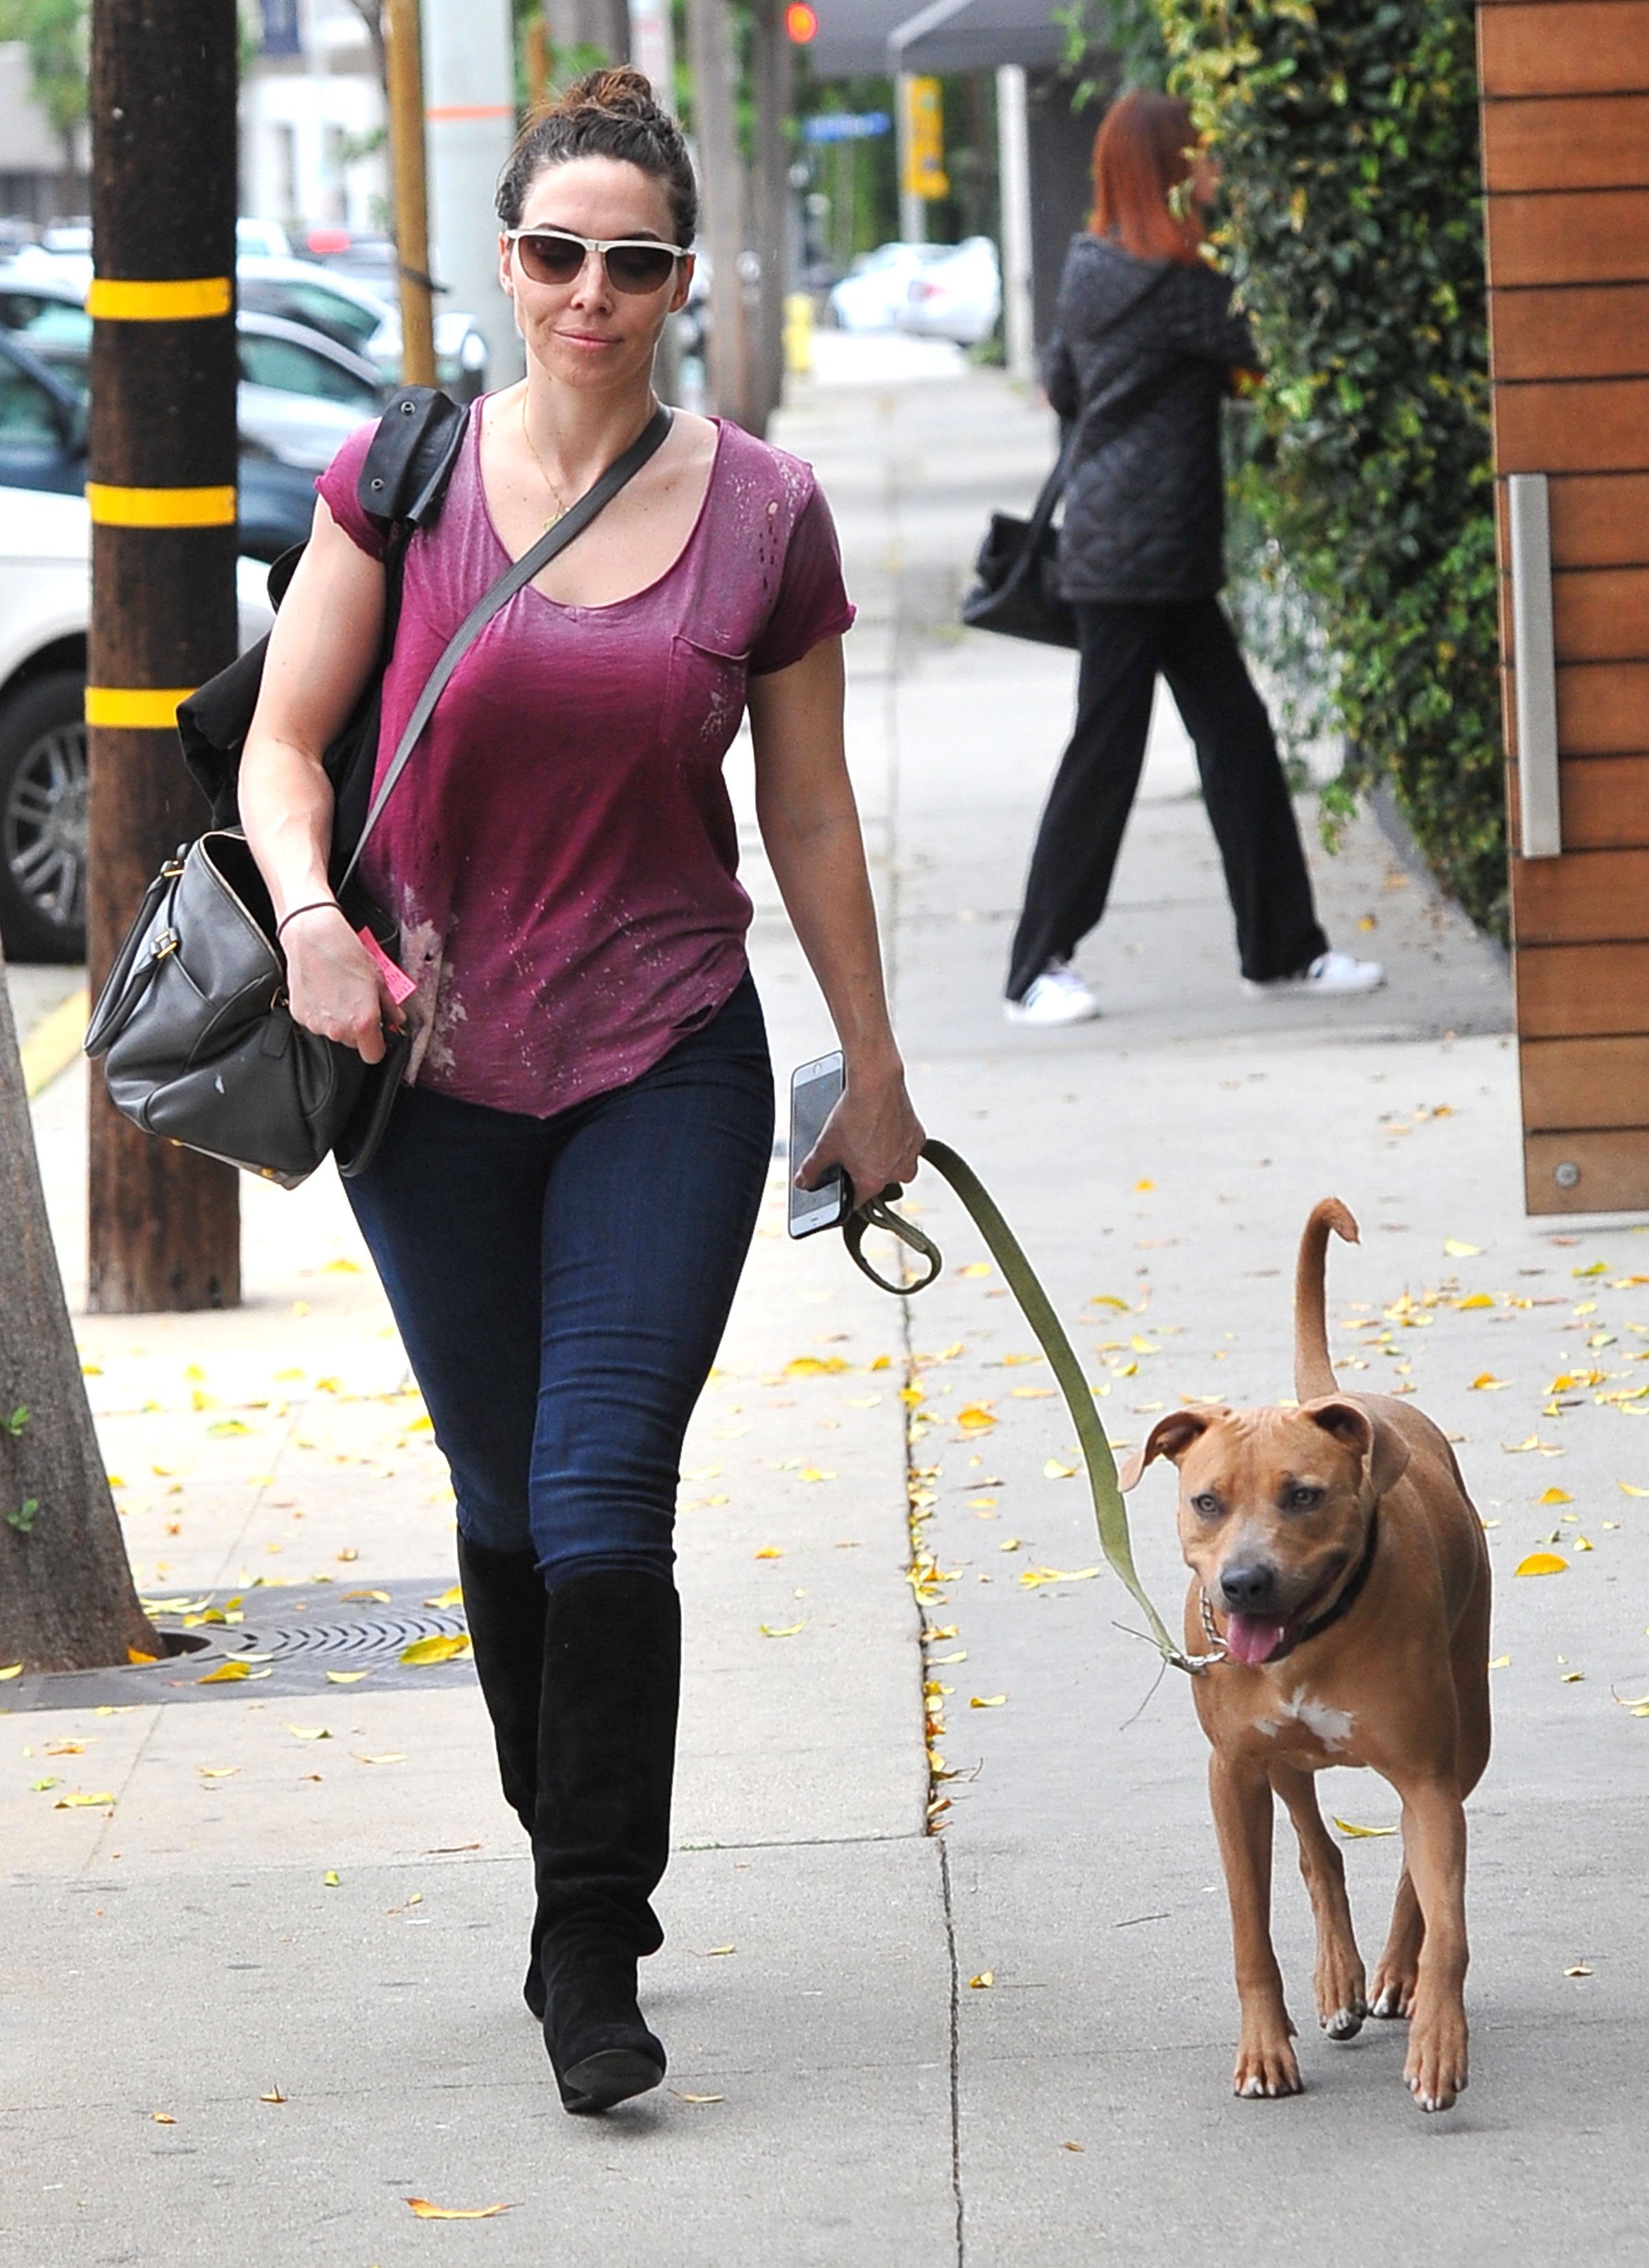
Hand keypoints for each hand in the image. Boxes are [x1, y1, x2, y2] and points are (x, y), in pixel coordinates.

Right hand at [282, 905, 402, 1064]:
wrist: (313, 936)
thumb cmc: (347, 953)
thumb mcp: (379, 979)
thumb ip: (390, 1007)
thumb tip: (396, 1020)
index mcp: (363, 1022)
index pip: (373, 1055)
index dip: (378, 1045)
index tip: (378, 1035)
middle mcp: (338, 1029)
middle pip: (353, 1043)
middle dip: (358, 1028)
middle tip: (357, 1003)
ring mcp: (317, 1024)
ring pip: (334, 1033)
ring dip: (339, 1020)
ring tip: (339, 993)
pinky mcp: (300, 1015)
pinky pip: (317, 1022)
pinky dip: (321, 1012)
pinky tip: (323, 991)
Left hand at [798, 1057, 924, 1208]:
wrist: (876, 1083)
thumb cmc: (853, 1114)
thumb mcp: (825, 1144)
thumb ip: (812, 1168)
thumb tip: (803, 1182)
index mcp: (873, 1180)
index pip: (858, 1200)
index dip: (847, 1194)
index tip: (843, 1184)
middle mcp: (896, 1173)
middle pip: (879, 1183)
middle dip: (867, 1173)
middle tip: (854, 1155)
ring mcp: (909, 1155)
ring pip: (897, 1168)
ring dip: (885, 1161)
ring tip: (869, 1141)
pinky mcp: (918, 1136)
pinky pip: (907, 1148)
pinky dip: (898, 1143)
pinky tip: (884, 1129)